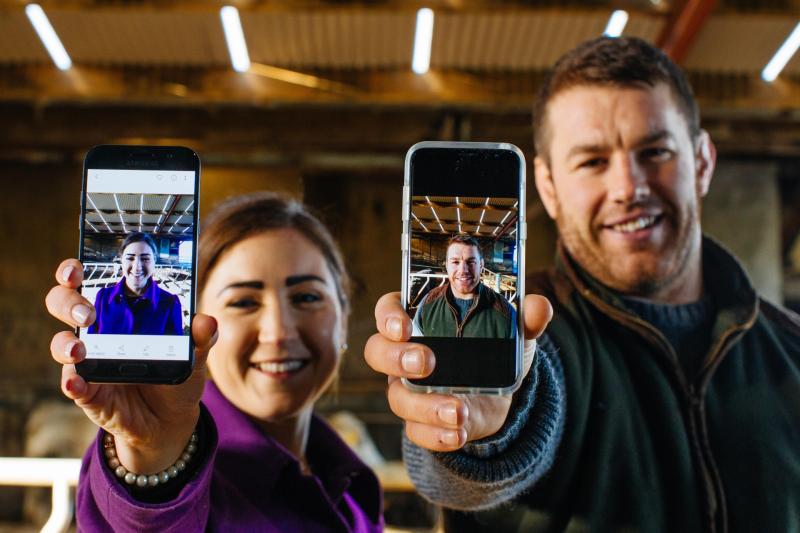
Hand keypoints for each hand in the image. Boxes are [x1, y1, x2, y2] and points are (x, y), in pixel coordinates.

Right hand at [45, 259, 217, 473]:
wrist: (170, 419)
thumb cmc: (175, 375)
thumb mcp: (194, 354)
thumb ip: (201, 337)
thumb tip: (207, 321)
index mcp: (119, 312)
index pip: (87, 281)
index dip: (73, 271)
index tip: (77, 269)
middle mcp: (97, 332)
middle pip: (63, 305)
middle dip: (68, 302)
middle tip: (87, 312)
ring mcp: (89, 362)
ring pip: (61, 344)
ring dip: (65, 343)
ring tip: (79, 349)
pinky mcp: (89, 393)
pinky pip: (73, 385)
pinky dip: (72, 383)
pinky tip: (76, 382)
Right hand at [364, 292, 551, 451]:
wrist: (501, 392)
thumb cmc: (493, 346)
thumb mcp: (512, 329)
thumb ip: (525, 316)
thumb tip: (540, 307)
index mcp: (417, 319)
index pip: (387, 311)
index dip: (388, 317)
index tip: (404, 326)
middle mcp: (403, 353)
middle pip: (377, 352)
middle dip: (397, 358)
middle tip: (427, 363)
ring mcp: (408, 389)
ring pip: (398, 398)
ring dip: (426, 406)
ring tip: (459, 411)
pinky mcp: (422, 422)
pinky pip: (416, 432)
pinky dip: (436, 436)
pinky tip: (459, 434)